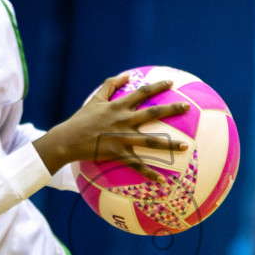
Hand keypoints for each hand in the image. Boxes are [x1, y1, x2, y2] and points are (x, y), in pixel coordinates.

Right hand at [33, 73, 189, 179]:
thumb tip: (126, 74)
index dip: (157, 86)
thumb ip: (110, 85)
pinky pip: (137, 165)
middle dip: (172, 109)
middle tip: (187, 107)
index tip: (171, 83)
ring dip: (169, 144)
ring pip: (151, 141)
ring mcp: (122, 138)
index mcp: (119, 106)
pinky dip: (149, 173)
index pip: (142, 92)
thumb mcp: (95, 99)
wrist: (67, 139)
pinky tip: (162, 180)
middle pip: (153, 113)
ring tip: (185, 146)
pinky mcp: (118, 153)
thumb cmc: (81, 119)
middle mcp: (124, 120)